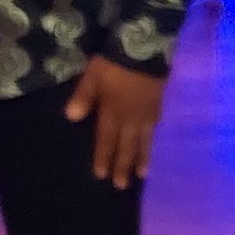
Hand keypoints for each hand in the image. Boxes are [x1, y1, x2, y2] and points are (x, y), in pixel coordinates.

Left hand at [64, 57, 165, 187]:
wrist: (148, 48)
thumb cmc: (116, 61)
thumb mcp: (93, 75)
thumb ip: (83, 96)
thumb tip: (71, 118)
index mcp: (113, 111)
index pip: (106, 139)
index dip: (103, 157)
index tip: (102, 176)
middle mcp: (132, 118)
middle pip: (126, 145)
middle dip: (123, 165)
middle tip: (122, 185)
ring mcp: (149, 113)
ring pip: (146, 141)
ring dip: (143, 158)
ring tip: (143, 175)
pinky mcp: (163, 104)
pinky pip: (159, 129)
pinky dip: (157, 141)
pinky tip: (160, 146)